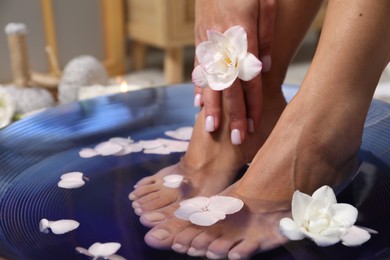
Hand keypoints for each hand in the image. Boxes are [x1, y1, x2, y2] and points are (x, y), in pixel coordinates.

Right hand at [193, 0, 275, 143]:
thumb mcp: (264, 4)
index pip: (249, 79)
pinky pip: (198, 69)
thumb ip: (265, 37)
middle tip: (237, 139)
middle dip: (233, 114)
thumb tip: (265, 67)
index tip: (254, 125)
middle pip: (229, 86)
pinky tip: (198, 104)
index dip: (252, 104)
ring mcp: (207, 45)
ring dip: (211, 107)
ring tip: (211, 129)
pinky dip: (198, 88)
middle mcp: (222, 45)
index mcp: (241, 37)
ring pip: (209, 81)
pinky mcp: (198, 42)